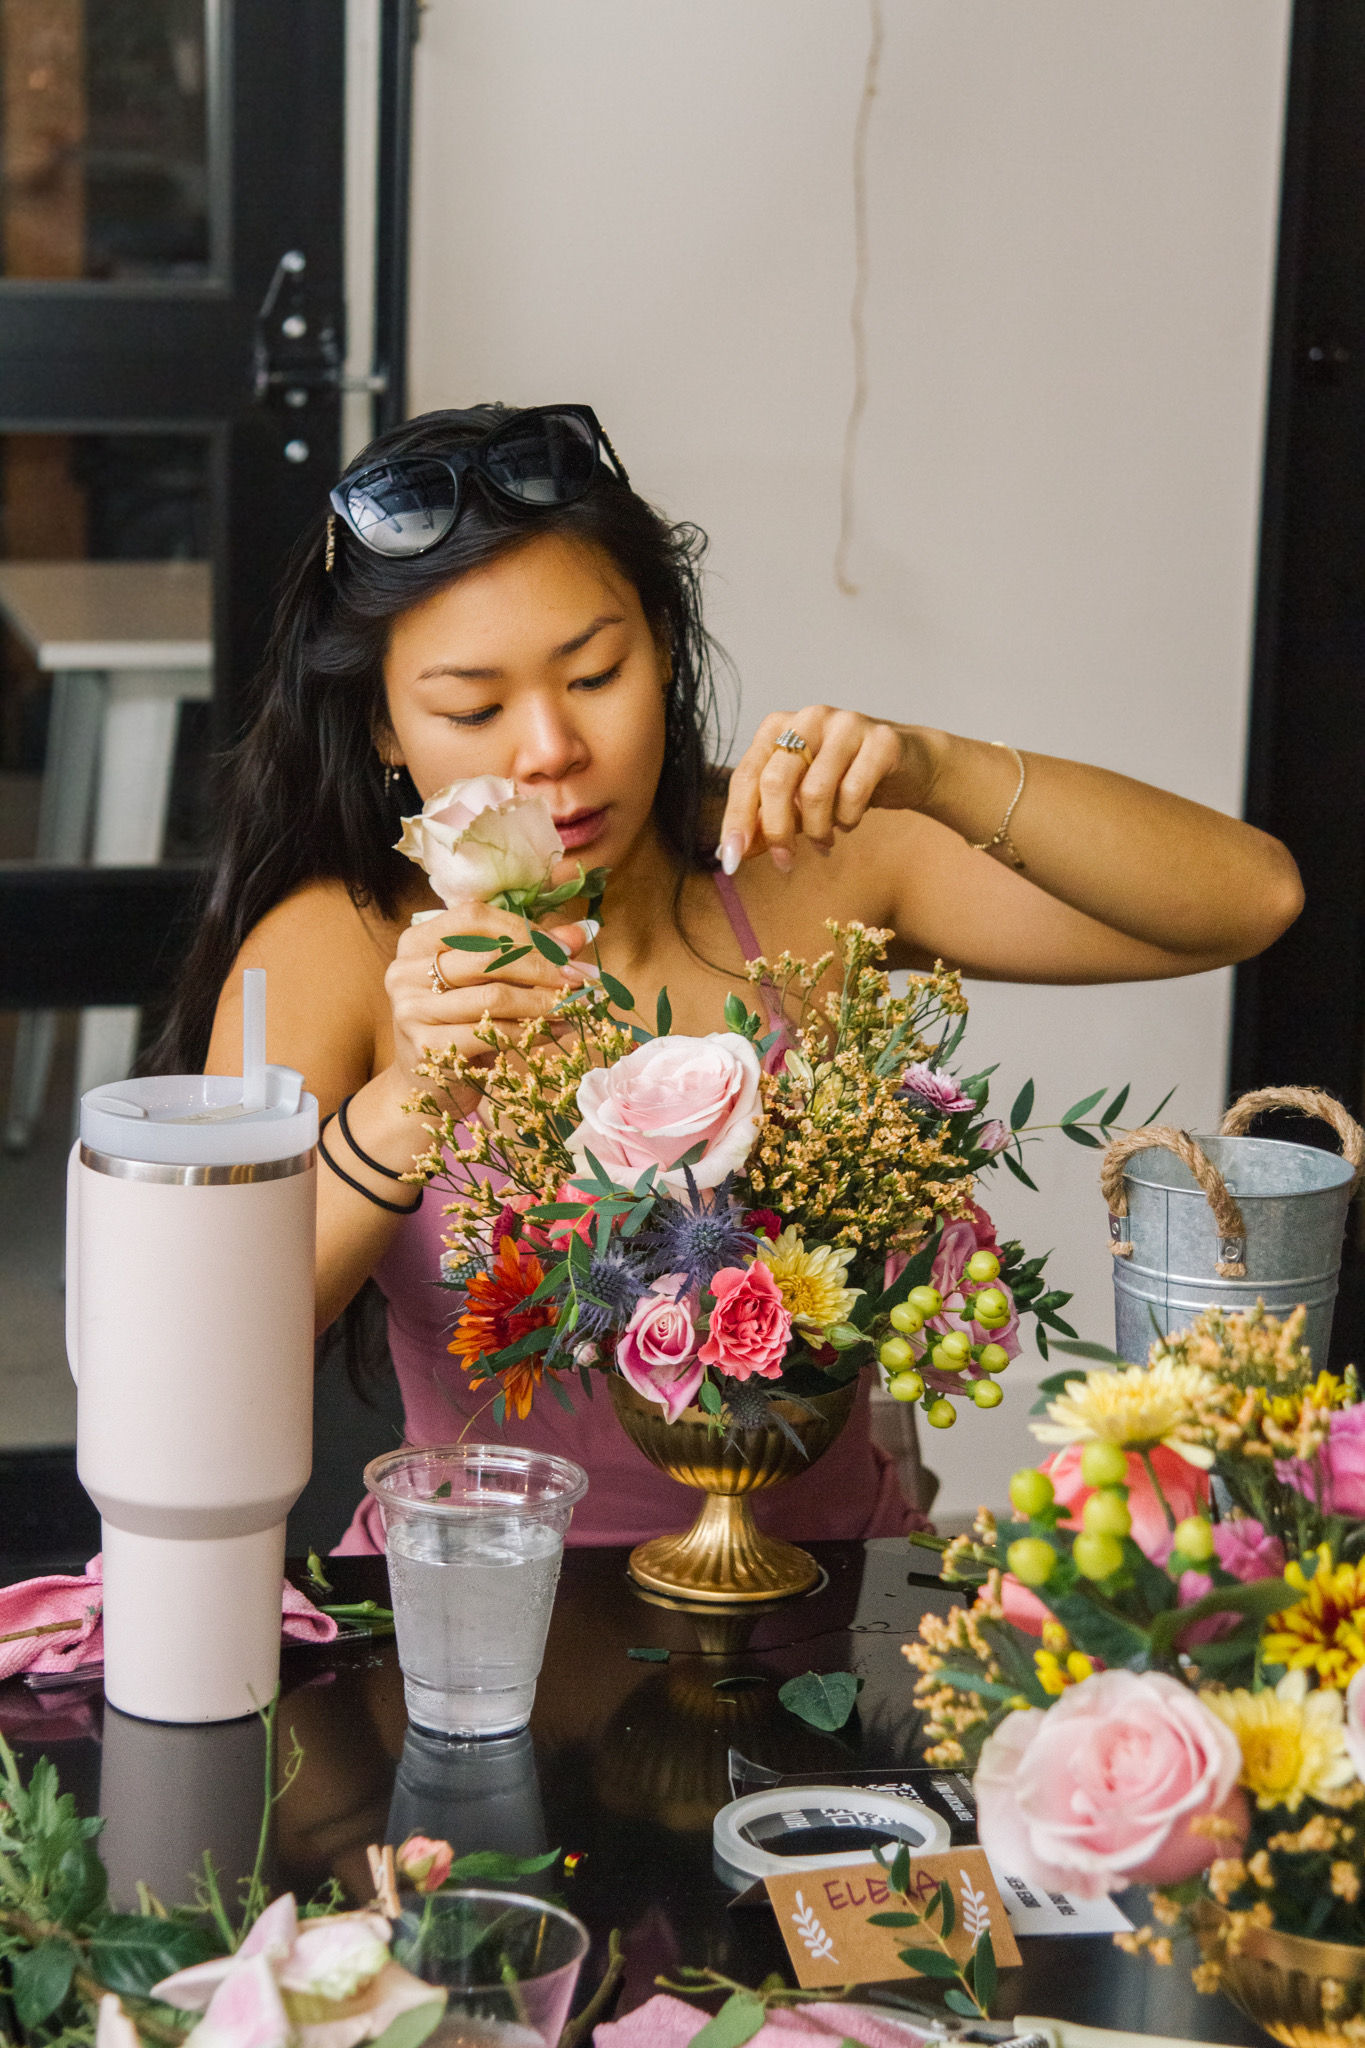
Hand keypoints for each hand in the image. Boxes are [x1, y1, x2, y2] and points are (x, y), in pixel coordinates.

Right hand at [384, 899, 598, 1097]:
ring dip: (544, 1002)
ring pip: (495, 996)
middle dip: (544, 968)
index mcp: (417, 941)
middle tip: (581, 980)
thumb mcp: (488, 980)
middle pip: (489, 957)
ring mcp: (412, 1009)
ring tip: (576, 1005)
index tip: (565, 949)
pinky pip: (492, 1032)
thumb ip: (529, 951)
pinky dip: (534, 1031)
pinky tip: (560, 1029)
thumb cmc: (460, 1021)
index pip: (475, 918)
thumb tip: (581, 933)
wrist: (424, 1082)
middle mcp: (405, 970)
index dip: (524, 930)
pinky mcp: (426, 1046)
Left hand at [716, 706, 936, 871]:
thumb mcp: (798, 800)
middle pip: (775, 782)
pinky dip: (848, 819)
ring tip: (824, 838)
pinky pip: (854, 793)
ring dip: (817, 829)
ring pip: (815, 791)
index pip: (746, 776)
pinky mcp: (882, 741)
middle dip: (776, 831)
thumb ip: (765, 819)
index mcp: (778, 727)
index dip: (736, 820)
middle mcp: (809, 718)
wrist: (909, 767)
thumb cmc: (843, 781)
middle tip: (784, 861)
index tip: (731, 859)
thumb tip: (732, 851)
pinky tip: (849, 821)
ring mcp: (847, 725)